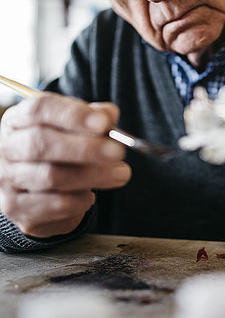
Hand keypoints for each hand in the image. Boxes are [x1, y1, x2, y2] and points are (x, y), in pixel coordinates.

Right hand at [0, 93, 131, 237]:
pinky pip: (55, 204)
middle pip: (41, 143)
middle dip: (85, 148)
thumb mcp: (75, 128)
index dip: (73, 115)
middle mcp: (7, 147)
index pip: (39, 109)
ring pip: (51, 176)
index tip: (105, 123)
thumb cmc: (59, 150)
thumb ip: (93, 118)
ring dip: (93, 175)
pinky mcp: (17, 208)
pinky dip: (80, 200)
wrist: (38, 191)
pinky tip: (91, 194)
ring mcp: (7, 179)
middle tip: (118, 152)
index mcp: (17, 119)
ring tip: (121, 173)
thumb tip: (110, 115)